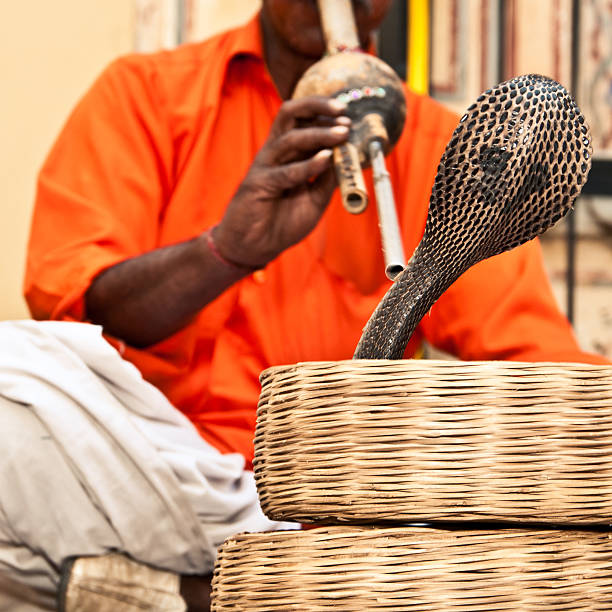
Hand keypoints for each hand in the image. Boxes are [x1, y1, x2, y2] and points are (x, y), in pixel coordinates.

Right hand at [212, 96, 349, 267]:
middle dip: (318, 107)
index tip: (348, 115)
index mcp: (287, 152)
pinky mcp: (258, 184)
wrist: (256, 246)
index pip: (302, 119)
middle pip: (290, 114)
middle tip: (344, 114)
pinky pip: (286, 172)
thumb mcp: (315, 199)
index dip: (324, 112)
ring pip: (290, 139)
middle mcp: (275, 153)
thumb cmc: (283, 221)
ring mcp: (265, 166)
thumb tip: (348, 159)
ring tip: (342, 134)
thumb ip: (328, 180)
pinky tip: (326, 159)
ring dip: (319, 134)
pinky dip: (308, 165)